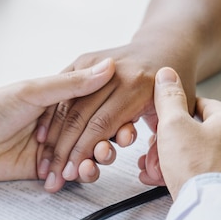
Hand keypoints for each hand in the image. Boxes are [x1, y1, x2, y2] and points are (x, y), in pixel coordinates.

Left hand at [0, 60, 117, 183]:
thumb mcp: (33, 91)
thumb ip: (71, 85)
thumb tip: (107, 68)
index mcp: (59, 98)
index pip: (95, 106)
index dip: (114, 116)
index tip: (128, 122)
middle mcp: (60, 122)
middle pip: (96, 133)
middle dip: (108, 140)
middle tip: (115, 144)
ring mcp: (55, 146)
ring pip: (87, 154)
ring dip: (97, 159)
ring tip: (96, 161)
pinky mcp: (47, 168)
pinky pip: (71, 173)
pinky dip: (81, 174)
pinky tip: (82, 173)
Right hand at [35, 42, 197, 192]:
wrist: (166, 44)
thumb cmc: (173, 84)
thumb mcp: (178, 113)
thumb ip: (163, 144)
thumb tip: (151, 170)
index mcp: (138, 87)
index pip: (102, 124)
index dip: (84, 151)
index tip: (72, 173)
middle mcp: (115, 73)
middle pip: (80, 117)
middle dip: (64, 150)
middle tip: (53, 174)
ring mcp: (98, 63)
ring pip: (67, 105)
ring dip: (53, 137)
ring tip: (44, 162)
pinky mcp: (85, 59)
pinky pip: (62, 90)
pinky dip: (51, 115)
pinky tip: (42, 137)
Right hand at [140, 67, 220, 198]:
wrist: (214, 211)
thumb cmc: (198, 169)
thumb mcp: (173, 126)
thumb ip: (169, 99)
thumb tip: (167, 76)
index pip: (205, 106)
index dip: (183, 109)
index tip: (172, 115)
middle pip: (203, 136)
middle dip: (176, 143)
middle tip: (159, 150)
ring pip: (205, 159)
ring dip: (181, 162)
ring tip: (160, 171)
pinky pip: (211, 178)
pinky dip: (193, 179)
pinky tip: (176, 185)